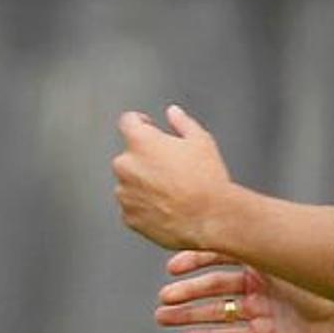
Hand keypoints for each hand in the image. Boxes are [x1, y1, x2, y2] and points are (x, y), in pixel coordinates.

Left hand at [111, 104, 229, 251]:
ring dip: (143, 183)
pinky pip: (133, 206)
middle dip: (145, 158)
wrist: (209, 219)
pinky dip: (144, 206)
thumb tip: (173, 113)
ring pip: (130, 182)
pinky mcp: (128, 216)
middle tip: (171, 169)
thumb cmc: (206, 181)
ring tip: (172, 192)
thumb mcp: (201, 141)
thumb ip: (182, 122)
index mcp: (140, 141)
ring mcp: (124, 193)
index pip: (128, 121)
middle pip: (130, 155)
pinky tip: (167, 207)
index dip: (141, 122)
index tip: (149, 128)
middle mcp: (126, 165)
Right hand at [156, 250, 333, 332]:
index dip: (194, 262)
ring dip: (191, 315)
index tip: (171, 267)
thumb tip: (212, 212)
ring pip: (220, 313)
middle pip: (215, 288)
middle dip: (187, 292)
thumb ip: (246, 237)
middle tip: (162, 299)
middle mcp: (260, 283)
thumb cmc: (317, 271)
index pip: (219, 257)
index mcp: (262, 258)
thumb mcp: (276, 253)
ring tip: (164, 317)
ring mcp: (264, 310)